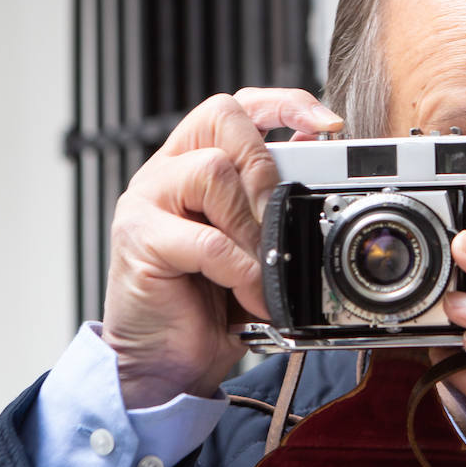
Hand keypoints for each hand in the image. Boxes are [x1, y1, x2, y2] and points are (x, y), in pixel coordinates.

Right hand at [102, 88, 341, 408]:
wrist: (164, 362)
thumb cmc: (206, 304)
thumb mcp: (251, 244)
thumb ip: (271, 197)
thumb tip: (315, 149)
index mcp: (191, 162)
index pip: (234, 107)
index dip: (282, 104)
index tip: (326, 124)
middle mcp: (164, 172)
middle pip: (221, 120)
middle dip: (266, 165)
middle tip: (279, 217)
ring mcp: (146, 203)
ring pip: (212, 172)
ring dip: (252, 224)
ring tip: (262, 265)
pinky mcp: (139, 241)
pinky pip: (205, 239)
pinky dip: (240, 269)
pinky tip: (250, 292)